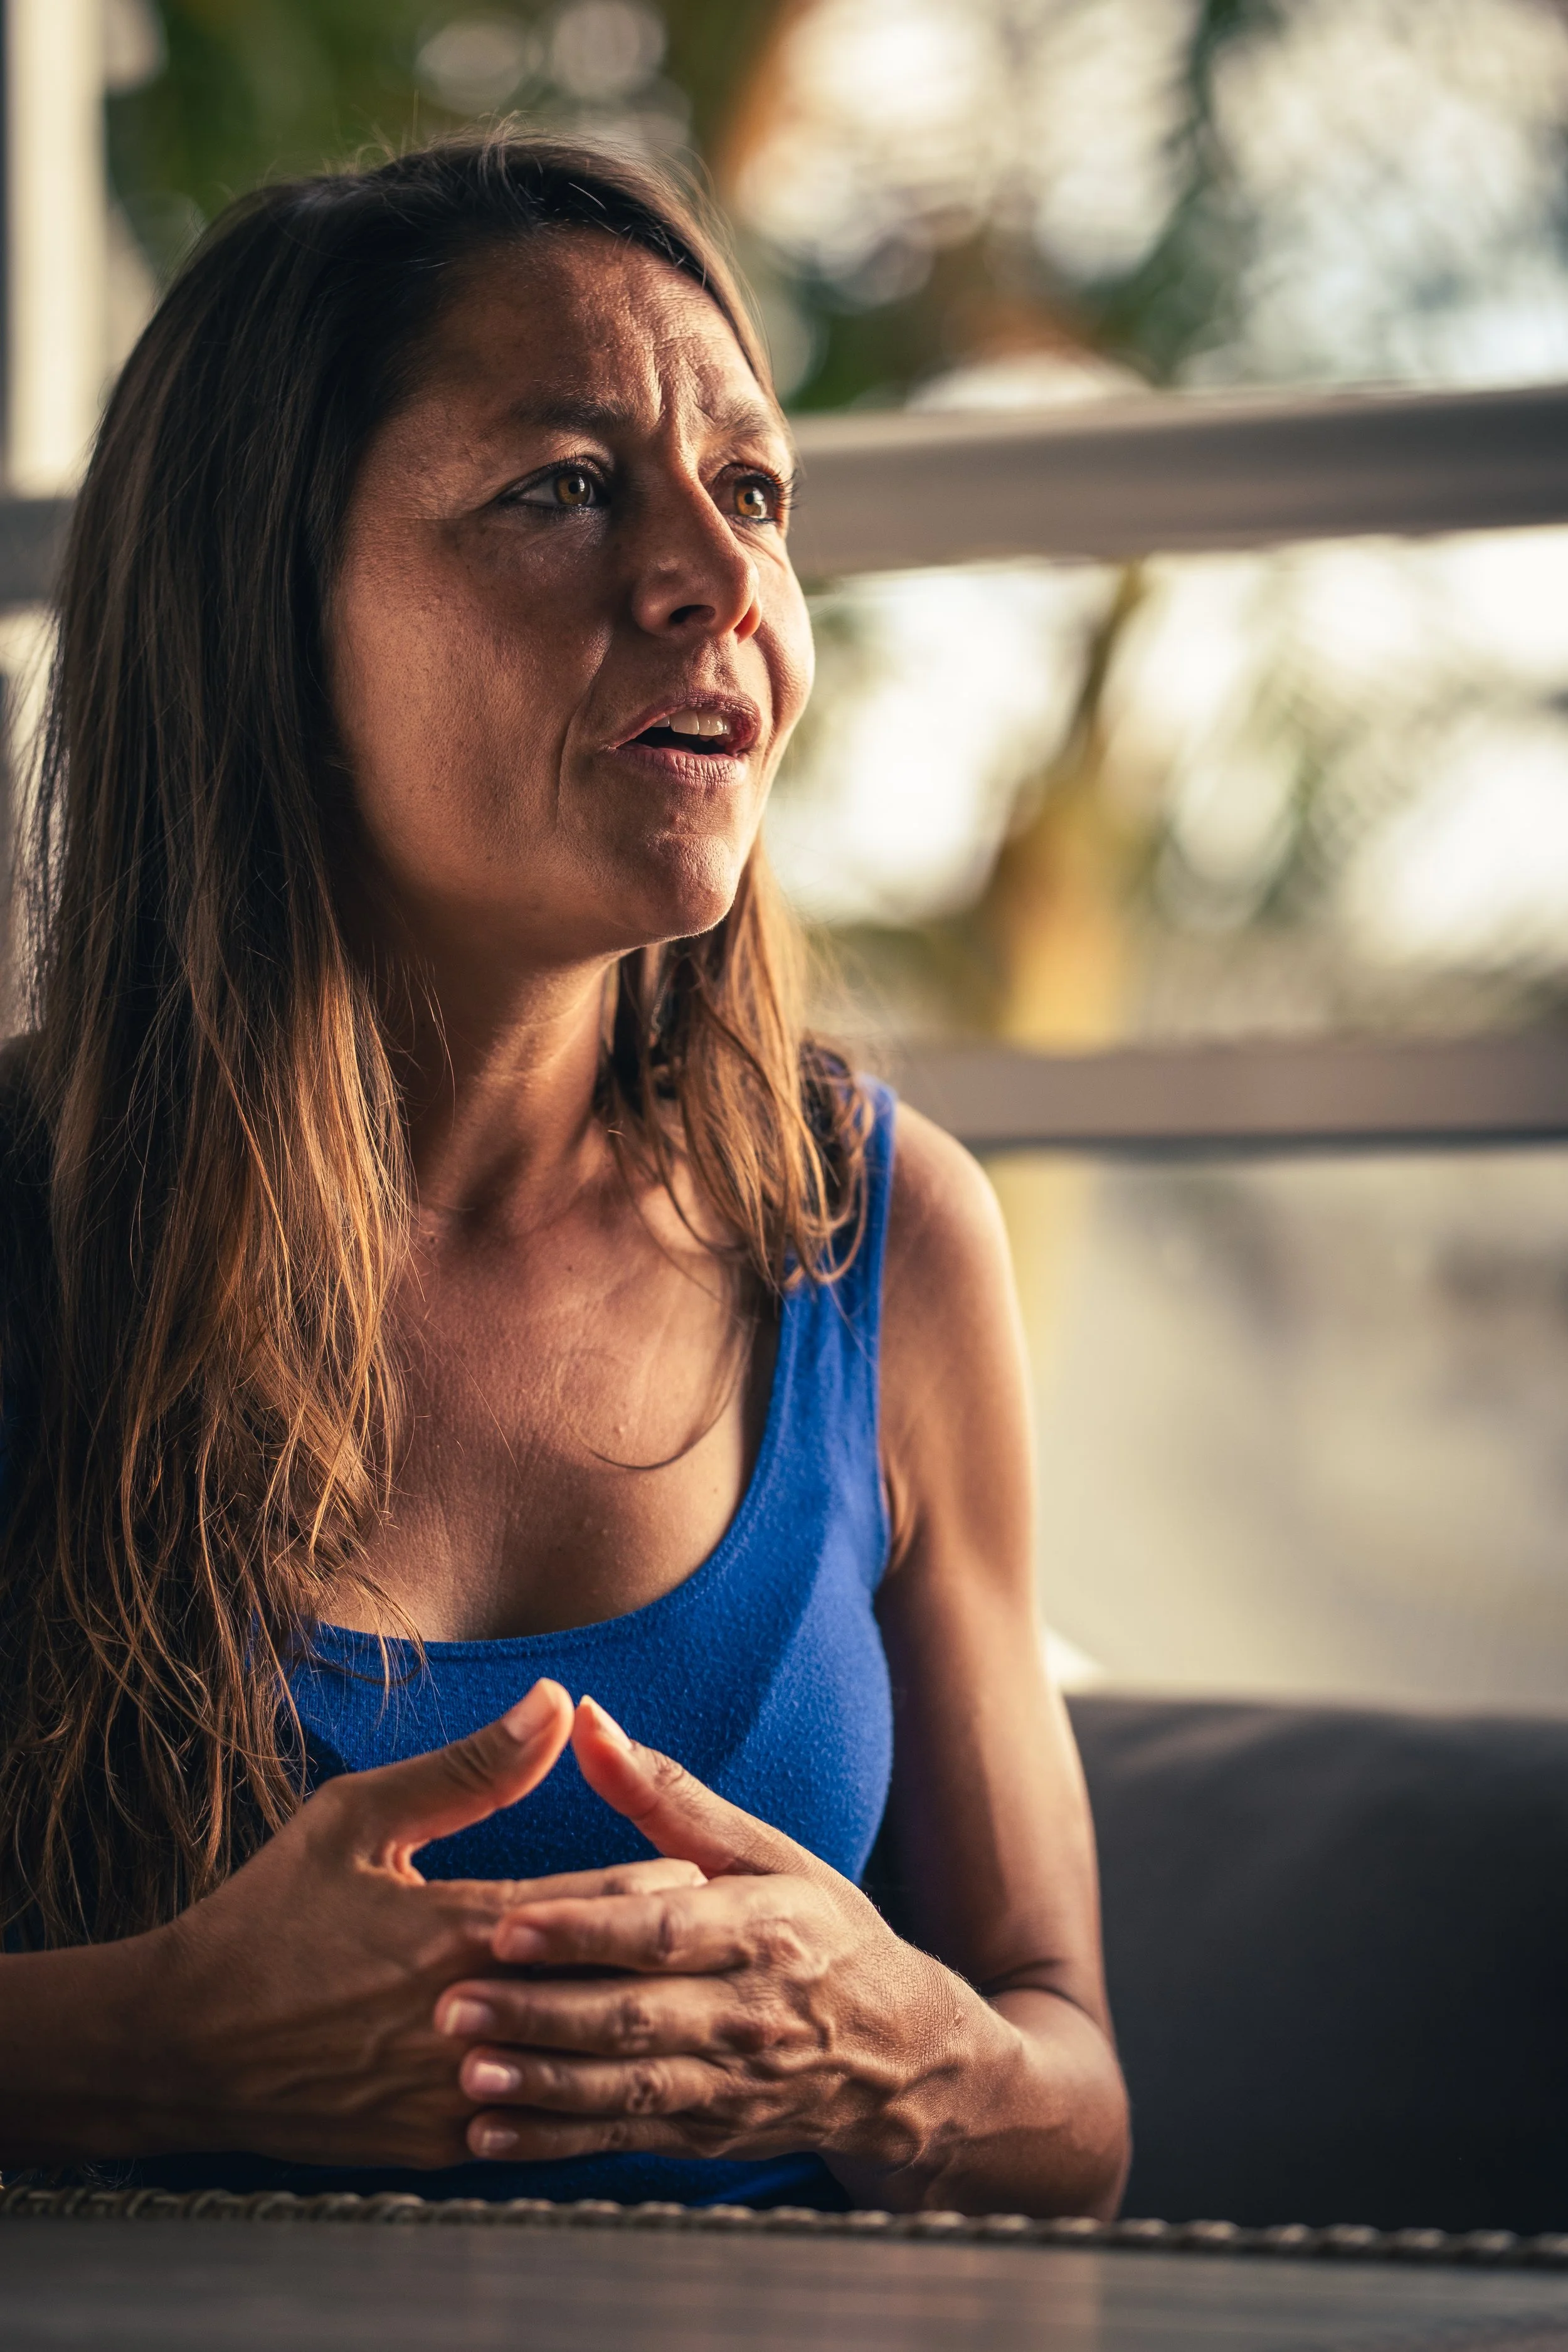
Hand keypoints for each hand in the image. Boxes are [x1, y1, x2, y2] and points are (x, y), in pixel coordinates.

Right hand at [142, 1680, 702, 2169]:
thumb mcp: (358, 1817)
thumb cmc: (268, 1918)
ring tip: (679, 1999)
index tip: (707, 1868)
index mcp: (460, 1929)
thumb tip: (557, 1701)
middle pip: (611, 1990)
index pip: (606, 1906)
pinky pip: (536, 2125)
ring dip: (628, 2032)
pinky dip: (573, 2094)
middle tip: (719, 1938)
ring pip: (583, 2067)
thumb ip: (471, 1767)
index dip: (666, 1886)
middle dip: (665, 1962)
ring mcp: (456, 2093)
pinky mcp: (438, 2147)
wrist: (182, 2046)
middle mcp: (470, 2016)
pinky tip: (605, 2068)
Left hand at [434, 1696, 988, 2193]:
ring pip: (626, 2087)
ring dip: (541, 2085)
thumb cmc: (820, 1931)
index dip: (585, 1931)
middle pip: (635, 2015)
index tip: (506, 1924)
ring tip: (466, 2074)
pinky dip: (557, 2145)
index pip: (666, 1931)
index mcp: (764, 1928)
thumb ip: (669, 1795)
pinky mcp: (710, 2135)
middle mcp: (749, 2011)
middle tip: (451, 2006)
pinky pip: (625, 2140)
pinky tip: (490, 2136)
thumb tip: (588, 1721)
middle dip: (540, 2013)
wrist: (899, 2056)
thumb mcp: (767, 1852)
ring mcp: (731, 2083)